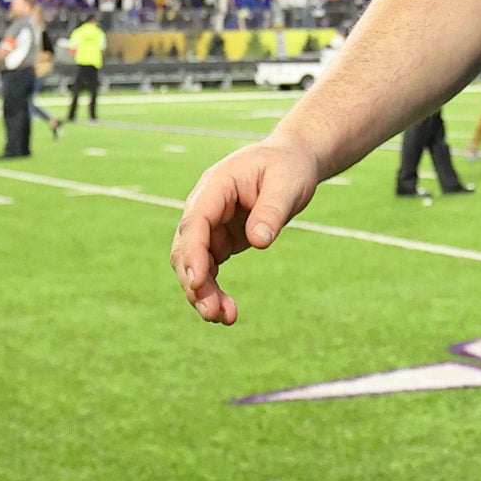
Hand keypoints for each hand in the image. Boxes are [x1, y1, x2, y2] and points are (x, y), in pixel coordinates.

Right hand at [169, 138, 319, 324]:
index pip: (196, 221)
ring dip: (202, 292)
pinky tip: (227, 312)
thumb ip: (272, 210)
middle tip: (212, 312)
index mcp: (216, 185)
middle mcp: (205, 206)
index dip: (193, 252)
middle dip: (195, 281)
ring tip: (224, 318)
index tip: (198, 281)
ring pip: (194, 263)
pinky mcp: (220, 240)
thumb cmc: (289, 166)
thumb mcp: (288, 183)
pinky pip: (209, 268)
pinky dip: (213, 290)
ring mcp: (211, 225)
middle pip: (186, 247)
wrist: (293, 162)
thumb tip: (258, 241)